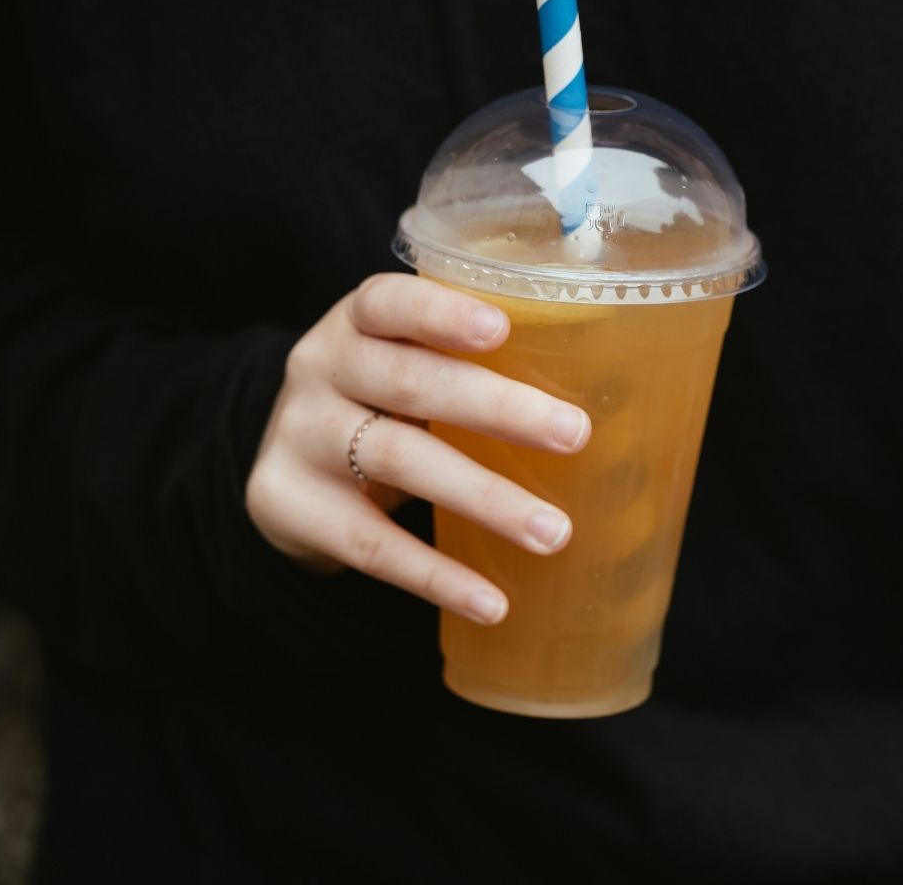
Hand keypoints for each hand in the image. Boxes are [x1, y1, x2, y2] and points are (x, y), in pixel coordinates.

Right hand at [245, 273, 590, 625]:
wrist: (281, 467)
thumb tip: (621, 409)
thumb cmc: (379, 404)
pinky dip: (436, 575)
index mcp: (356, 322)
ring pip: (399, 461)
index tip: (502, 329)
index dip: (441, 313)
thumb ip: (470, 367)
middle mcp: (319, 368)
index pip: (388, 302)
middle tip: (576, 434)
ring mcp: (299, 437)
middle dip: (499, 408)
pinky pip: (370, 544)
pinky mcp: (289, 505)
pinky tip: (491, 600)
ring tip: (554, 532)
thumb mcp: (405, 367)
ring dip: (485, 498)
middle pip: (410, 383)